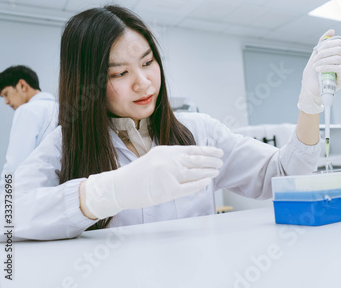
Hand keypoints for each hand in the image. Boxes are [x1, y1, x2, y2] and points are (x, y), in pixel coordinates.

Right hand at [84, 145, 223, 218]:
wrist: (119, 187)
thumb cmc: (136, 174)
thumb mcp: (154, 158)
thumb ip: (171, 158)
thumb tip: (191, 159)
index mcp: (165, 151)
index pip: (192, 149)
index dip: (207, 151)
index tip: (218, 151)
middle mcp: (168, 161)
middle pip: (196, 160)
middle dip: (211, 161)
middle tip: (221, 161)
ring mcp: (169, 176)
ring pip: (195, 173)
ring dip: (208, 172)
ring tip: (216, 171)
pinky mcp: (168, 191)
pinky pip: (189, 187)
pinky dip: (200, 184)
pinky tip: (207, 182)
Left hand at [297, 29, 340, 113]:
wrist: (309, 90)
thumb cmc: (312, 75)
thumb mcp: (315, 56)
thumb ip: (322, 44)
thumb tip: (332, 30)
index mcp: (337, 55)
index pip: (339, 43)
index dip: (329, 43)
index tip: (318, 49)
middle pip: (339, 49)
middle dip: (324, 52)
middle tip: (315, 59)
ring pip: (337, 58)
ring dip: (323, 61)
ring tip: (315, 67)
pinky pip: (338, 68)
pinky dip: (326, 67)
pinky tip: (319, 70)